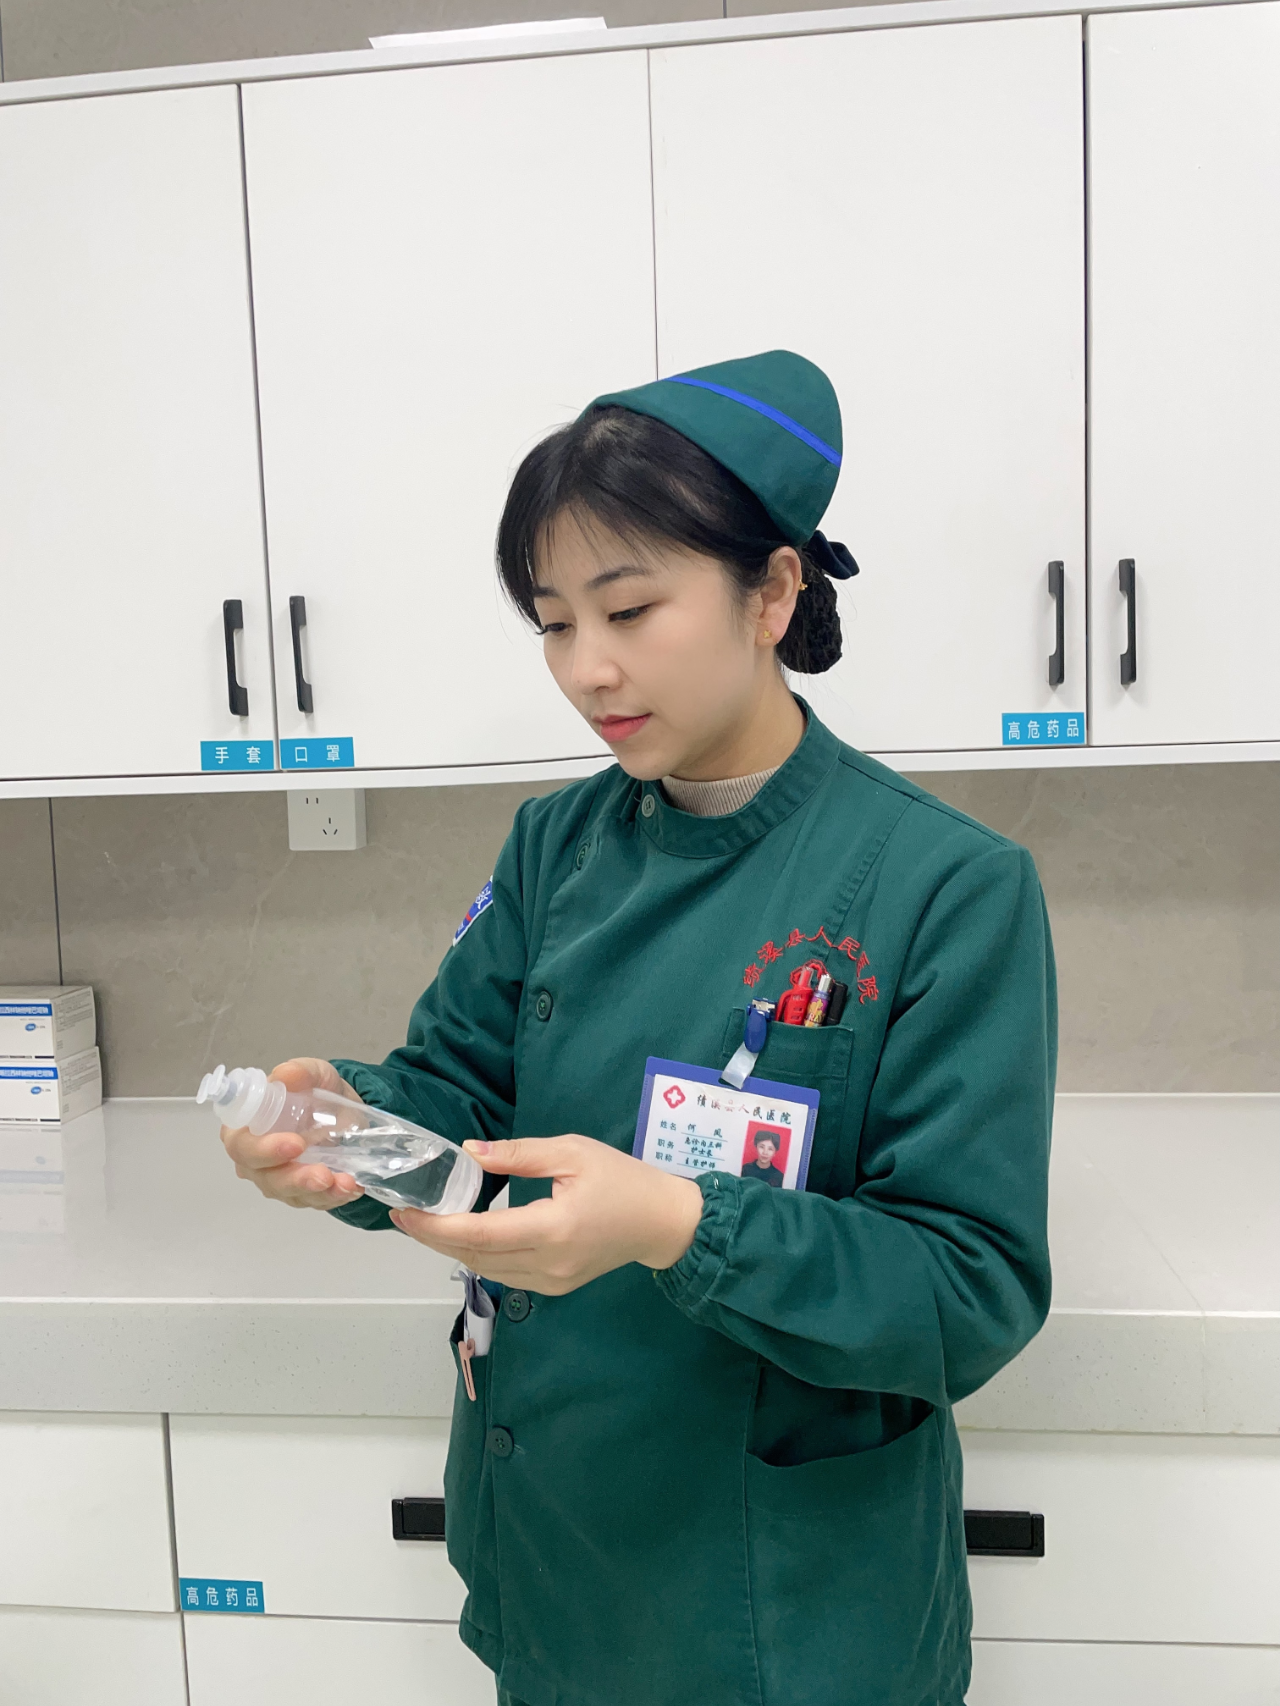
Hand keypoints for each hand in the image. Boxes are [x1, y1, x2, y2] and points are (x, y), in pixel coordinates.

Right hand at [220, 1056, 365, 1210]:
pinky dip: (336, 1196)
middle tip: (322, 1174)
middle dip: (294, 1178)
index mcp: (245, 1128)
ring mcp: (277, 1180)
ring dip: (319, 1192)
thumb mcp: (314, 1074)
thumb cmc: (315, 1092)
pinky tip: (353, 1187)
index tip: (295, 1144)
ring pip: (291, 1194)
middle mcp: (255, 1160)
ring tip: (346, 1183)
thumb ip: (300, 1072)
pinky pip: (314, 1201)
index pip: (241, 1145)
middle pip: (265, 1177)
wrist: (344, 1111)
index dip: (262, 1149)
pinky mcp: (301, 1194)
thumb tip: (287, 1074)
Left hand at [389, 1135, 703, 1294]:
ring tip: (425, 1224)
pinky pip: (504, 1275)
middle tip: (403, 1215)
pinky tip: (463, 1236)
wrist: (662, 1222)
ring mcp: (550, 1283)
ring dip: (452, 1249)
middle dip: (433, 1238)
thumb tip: (470, 1153)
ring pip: (485, 1271)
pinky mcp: (554, 1287)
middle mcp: (547, 1265)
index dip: (435, 1226)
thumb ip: (519, 1154)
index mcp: (553, 1228)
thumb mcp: (573, 1151)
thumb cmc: (622, 1179)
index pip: (479, 1234)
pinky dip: (478, 1256)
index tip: (404, 1211)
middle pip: (474, 1257)